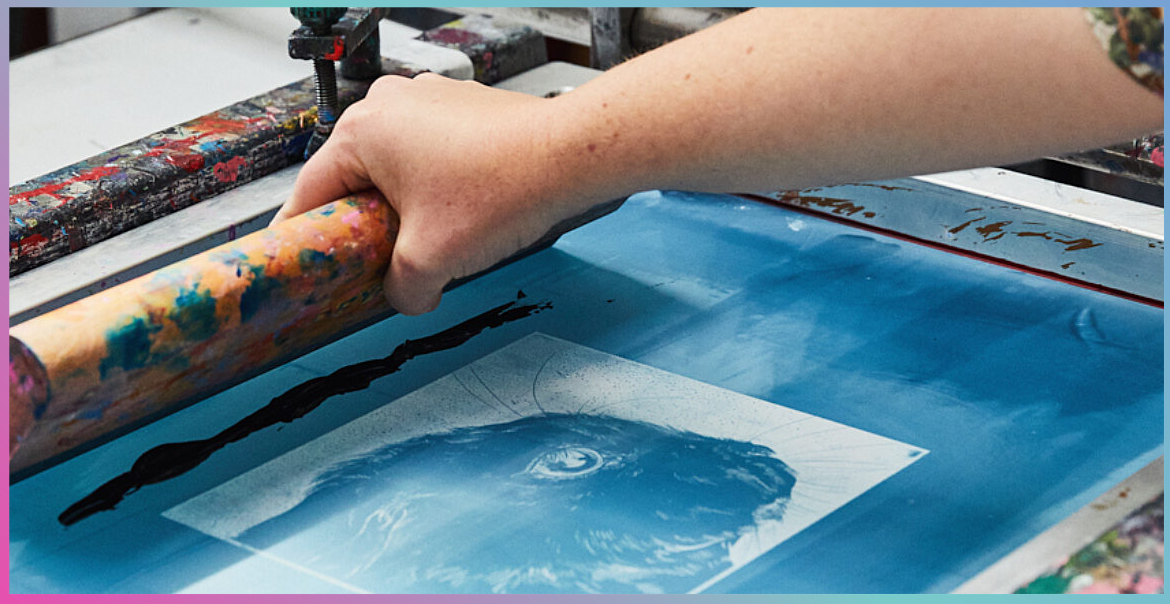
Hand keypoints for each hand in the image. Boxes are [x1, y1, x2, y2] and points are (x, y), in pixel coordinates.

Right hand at [273, 73, 587, 314]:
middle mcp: (390, 104)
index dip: (304, 234)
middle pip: (353, 177)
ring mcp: (429, 99)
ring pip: (396, 166)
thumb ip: (401, 289)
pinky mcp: (462, 107)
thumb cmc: (504, 188)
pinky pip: (431, 153)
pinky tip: (460, 215)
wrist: (572, 156)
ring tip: (429, 240)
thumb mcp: (432, 260)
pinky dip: (436, 186)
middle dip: (364, 222)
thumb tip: (404, 295)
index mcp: (363, 131)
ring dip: (405, 206)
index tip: (305, 259)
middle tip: (376, 260)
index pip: (310, 191)